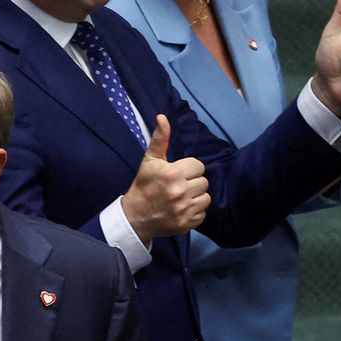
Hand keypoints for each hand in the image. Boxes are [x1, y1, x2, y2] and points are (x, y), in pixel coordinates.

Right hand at [121, 115, 210, 243]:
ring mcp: (184, 209)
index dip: (188, 169)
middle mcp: (180, 191)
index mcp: (172, 173)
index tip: (176, 174)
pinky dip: (194, 212)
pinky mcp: (187, 223)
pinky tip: (182, 210)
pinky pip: (203, 213)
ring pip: (206, 197)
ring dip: (195, 197)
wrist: (134, 217)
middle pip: (204, 181)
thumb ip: (160, 139)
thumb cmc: (143, 185)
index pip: (198, 166)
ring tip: (181, 198)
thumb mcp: (149, 161)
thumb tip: (162, 117)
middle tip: (177, 187)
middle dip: (192, 183)